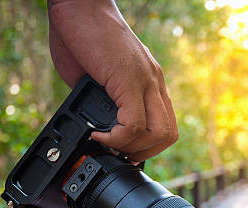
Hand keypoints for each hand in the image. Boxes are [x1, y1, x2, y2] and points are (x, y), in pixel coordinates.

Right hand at [47, 0, 177, 161]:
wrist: (78, 3)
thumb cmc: (81, 34)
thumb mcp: (96, 77)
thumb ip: (102, 102)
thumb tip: (96, 126)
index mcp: (150, 82)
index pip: (164, 125)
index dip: (146, 145)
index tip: (123, 150)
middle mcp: (154, 82)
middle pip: (169, 135)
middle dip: (143, 153)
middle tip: (118, 153)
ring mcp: (145, 81)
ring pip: (158, 134)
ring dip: (131, 148)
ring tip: (107, 143)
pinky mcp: (130, 80)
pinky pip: (134, 124)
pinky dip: (116, 138)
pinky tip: (98, 134)